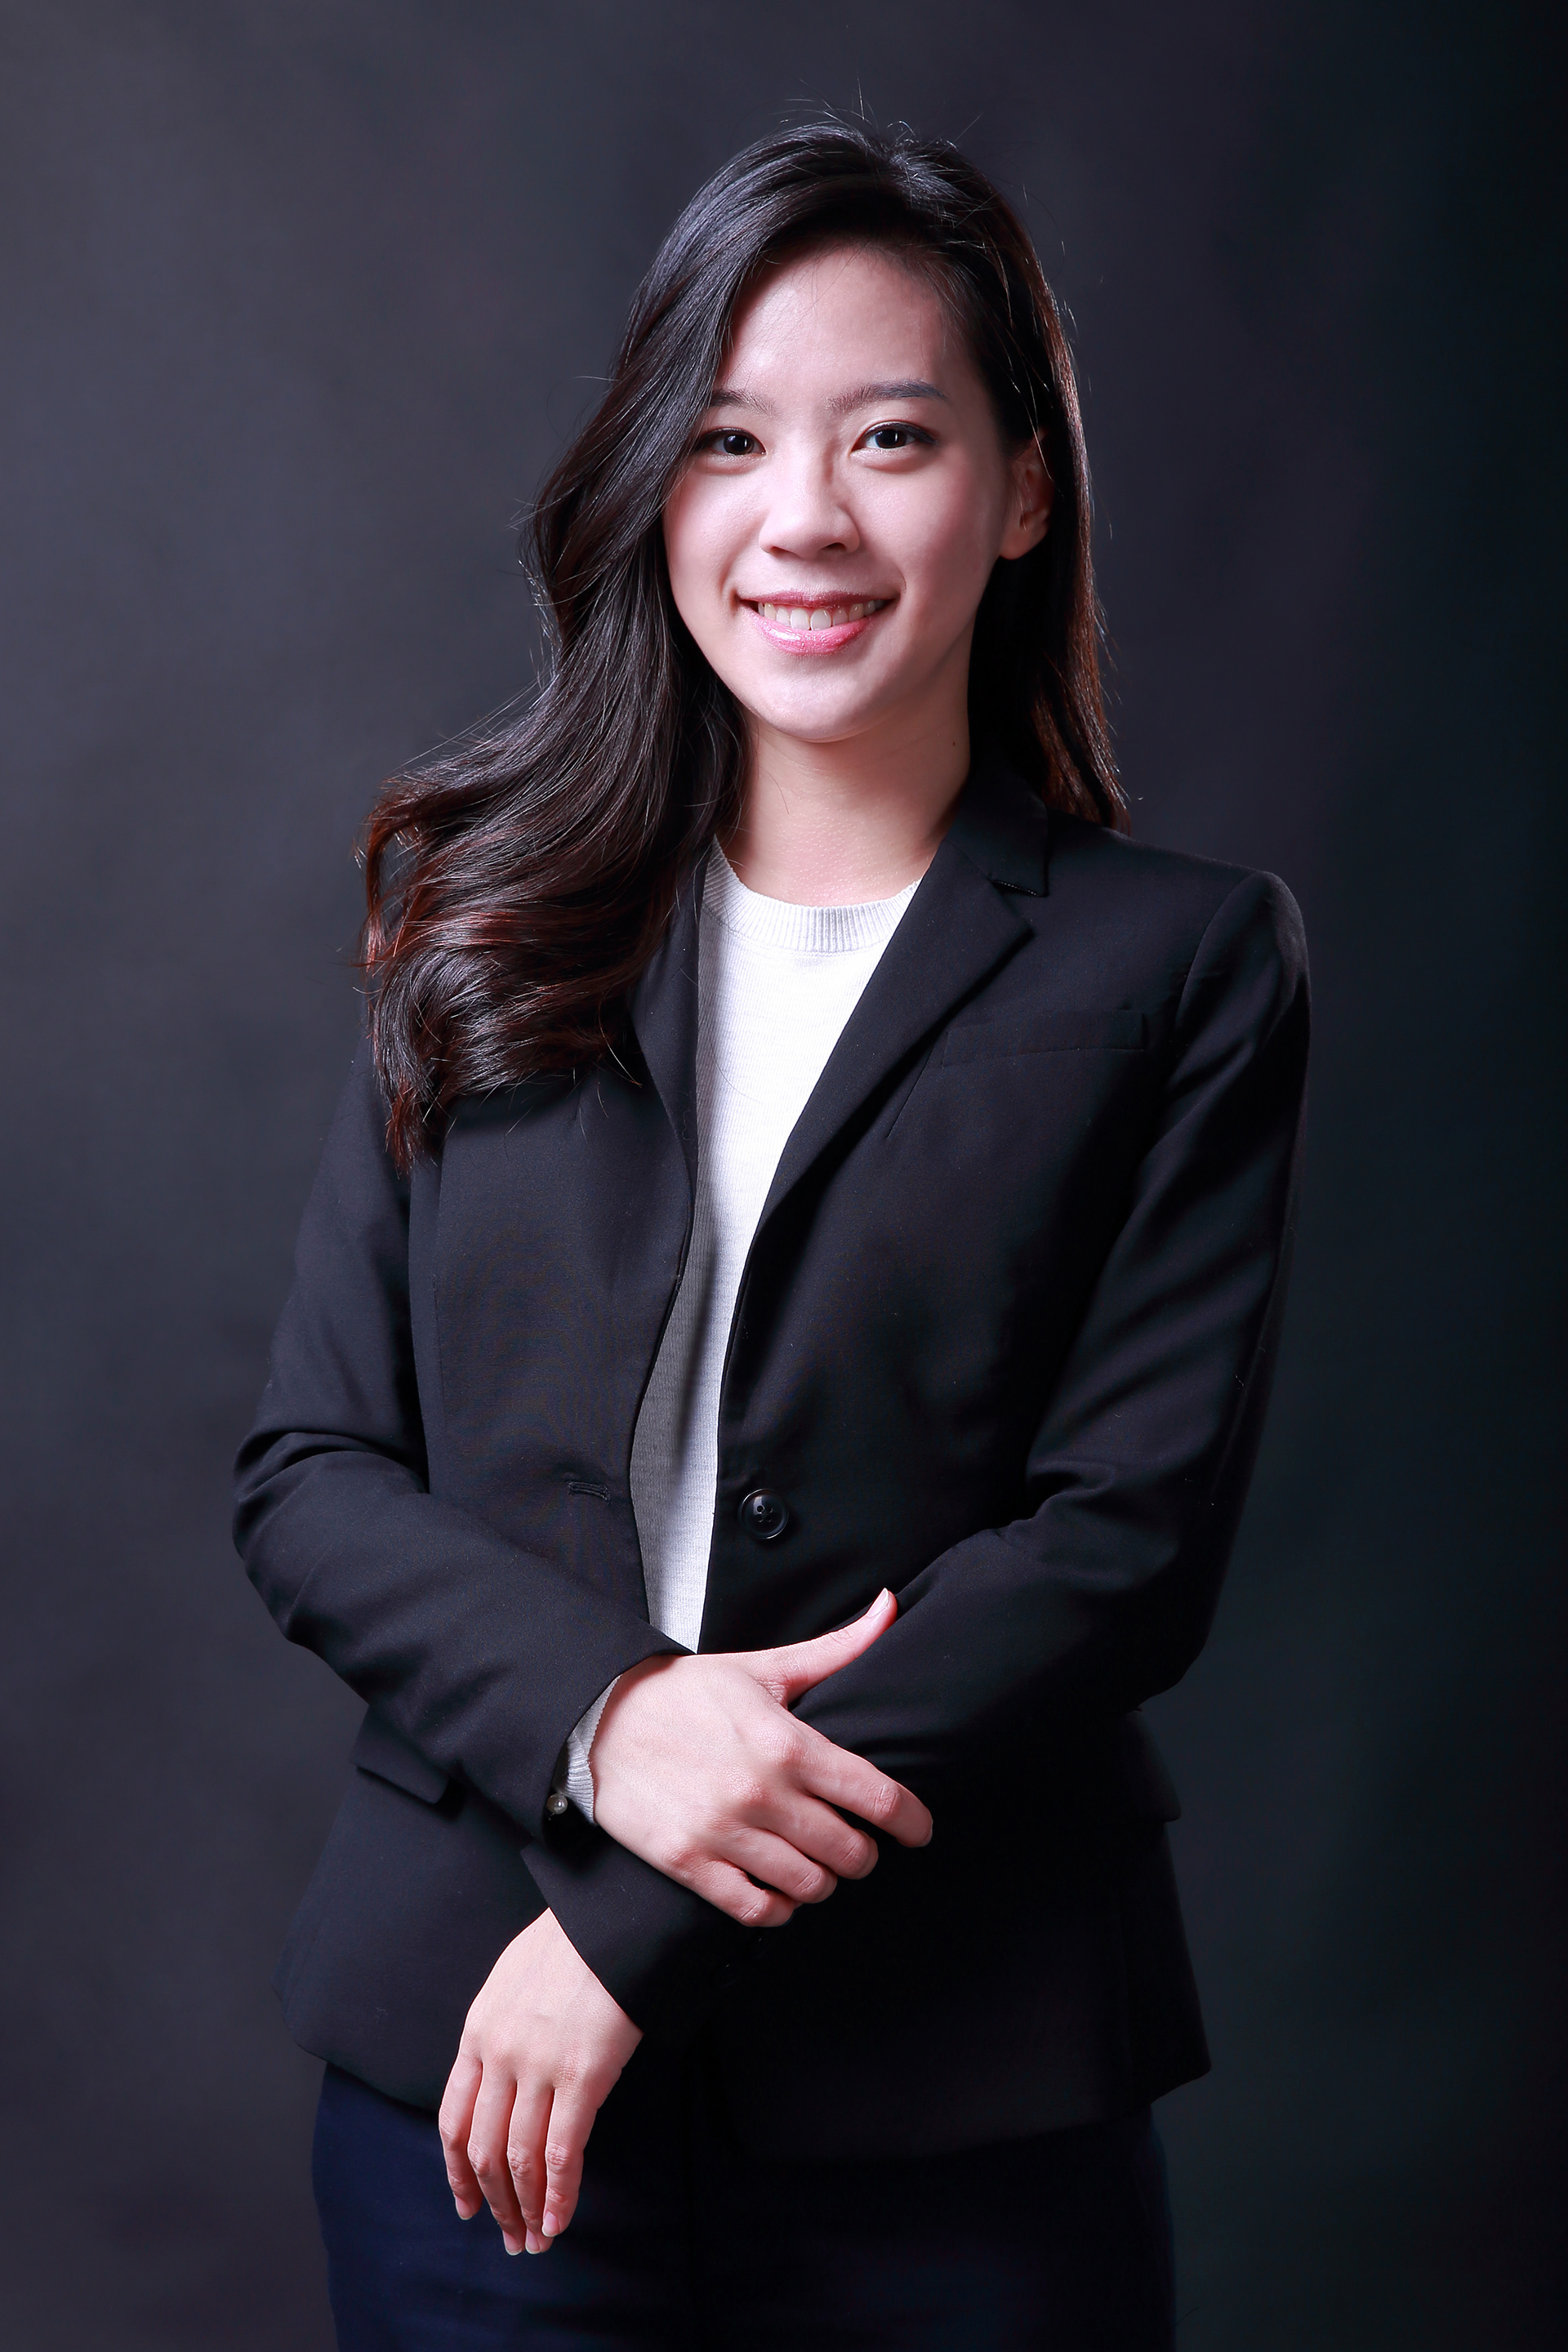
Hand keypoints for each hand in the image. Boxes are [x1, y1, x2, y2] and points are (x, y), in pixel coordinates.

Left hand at [438, 1908, 641, 2255]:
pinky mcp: (582, 2075)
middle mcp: (498, 2054)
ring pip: (518, 2158)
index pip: (453, 2119)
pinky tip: (560, 2219)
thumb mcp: (512, 1980)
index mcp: (477, 2031)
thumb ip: (499, 2030)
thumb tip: (501, 2077)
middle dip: (494, 2202)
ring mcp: (538, 2066)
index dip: (457, 2171)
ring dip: (525, 2208)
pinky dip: (559, 2194)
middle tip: (508, 2236)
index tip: (467, 2204)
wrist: (611, 1918)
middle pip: (483, 2149)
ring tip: (535, 2240)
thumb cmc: (571, 1943)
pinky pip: (561, 2151)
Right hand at [589, 1587, 932, 1926]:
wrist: (599, 1718)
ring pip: (810, 1886)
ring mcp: (724, 1832)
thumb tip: (890, 1607)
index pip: (878, 1797)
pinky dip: (779, 1906)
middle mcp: (762, 1793)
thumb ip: (835, 1649)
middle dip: (864, 1852)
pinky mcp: (689, 1863)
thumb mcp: (763, 1667)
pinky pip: (757, 1909)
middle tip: (856, 1842)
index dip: (912, 1821)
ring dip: (824, 1880)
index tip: (919, 1830)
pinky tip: (779, 1888)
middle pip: (851, 1852)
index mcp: (788, 1743)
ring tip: (818, 1863)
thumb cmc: (686, 1693)